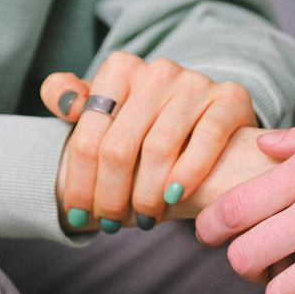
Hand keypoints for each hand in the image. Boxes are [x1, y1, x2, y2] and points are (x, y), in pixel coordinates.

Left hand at [41, 51, 255, 231]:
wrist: (208, 117)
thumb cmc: (146, 124)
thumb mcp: (105, 109)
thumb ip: (70, 98)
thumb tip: (64, 102)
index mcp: (119, 69)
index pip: (88, 136)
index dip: (79, 183)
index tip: (78, 215)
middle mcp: (156, 71)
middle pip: (119, 147)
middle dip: (111, 196)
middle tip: (111, 224)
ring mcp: (195, 82)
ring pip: (159, 148)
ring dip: (147, 195)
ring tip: (145, 219)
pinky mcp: (229, 98)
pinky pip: (207, 138)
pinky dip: (189, 173)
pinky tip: (175, 197)